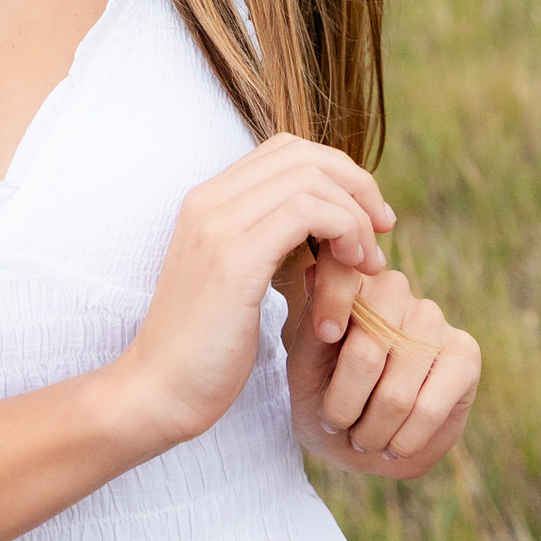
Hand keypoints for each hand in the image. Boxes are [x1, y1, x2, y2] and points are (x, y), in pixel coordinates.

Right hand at [114, 135, 396, 451]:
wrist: (159, 391)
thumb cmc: (206, 348)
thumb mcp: (239, 278)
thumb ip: (271, 241)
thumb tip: (328, 224)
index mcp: (207, 201)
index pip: (286, 150)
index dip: (338, 174)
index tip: (366, 219)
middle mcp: (208, 200)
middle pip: (304, 154)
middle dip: (357, 186)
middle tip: (381, 231)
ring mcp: (217, 225)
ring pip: (312, 179)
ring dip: (356, 215)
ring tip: (368, 262)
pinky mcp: (234, 258)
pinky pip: (308, 213)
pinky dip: (346, 232)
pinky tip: (354, 271)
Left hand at [281, 251, 479, 479]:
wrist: (354, 436)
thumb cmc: (322, 393)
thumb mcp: (303, 365)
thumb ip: (312, 324)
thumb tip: (315, 272)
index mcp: (349, 280)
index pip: (339, 275)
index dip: (327, 313)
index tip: (322, 343)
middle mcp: (394, 288)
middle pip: (366, 352)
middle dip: (343, 406)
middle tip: (337, 424)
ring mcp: (433, 318)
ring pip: (396, 393)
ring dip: (372, 432)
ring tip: (364, 439)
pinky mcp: (465, 353)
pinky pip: (429, 409)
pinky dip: (404, 440)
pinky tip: (394, 445)